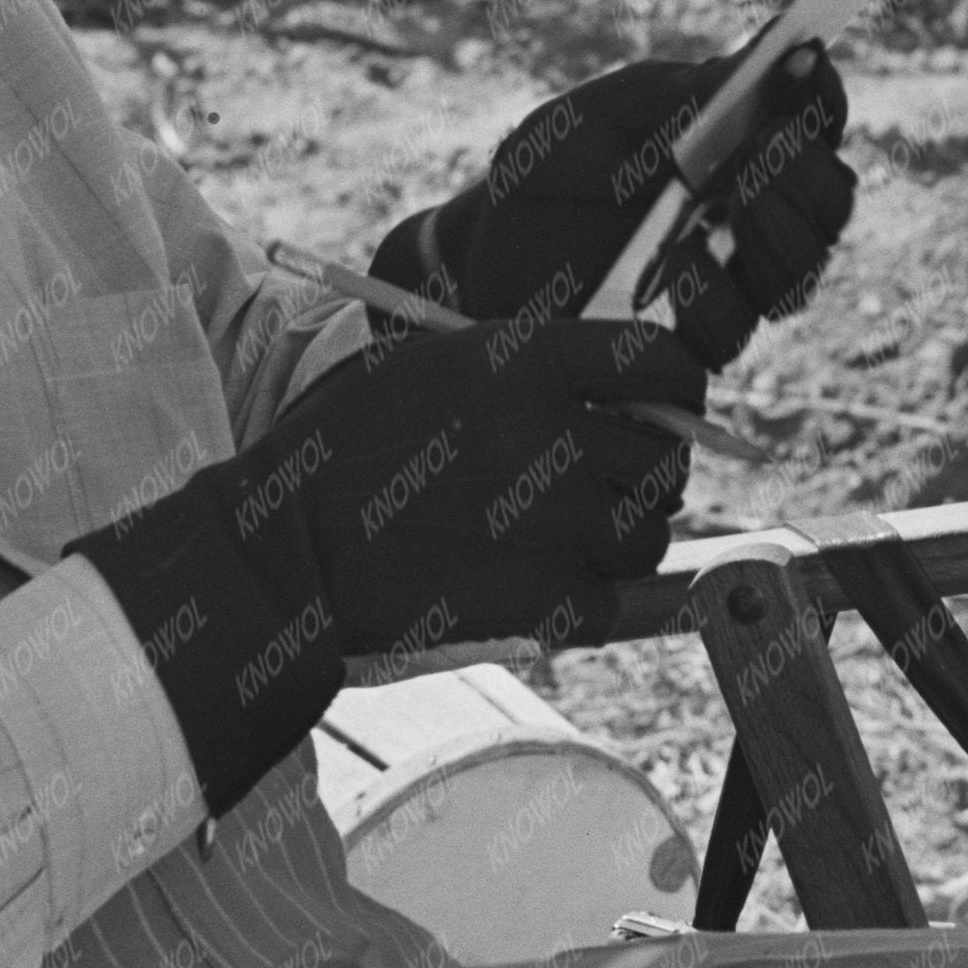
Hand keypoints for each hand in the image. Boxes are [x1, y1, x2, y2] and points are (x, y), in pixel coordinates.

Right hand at [73, 319, 706, 811]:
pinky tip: (534, 593)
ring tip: (560, 547)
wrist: (287, 546)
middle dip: (643, 481)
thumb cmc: (345, 450)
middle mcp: (553, 432)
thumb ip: (522, 372)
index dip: (680, 392)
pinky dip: (584, 607)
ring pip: (646, 538)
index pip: (661, 363)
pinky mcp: (542, 594)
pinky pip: (609, 603)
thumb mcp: (429, 369)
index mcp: (527, 360)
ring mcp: (553, 517)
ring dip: (618, 548)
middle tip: (599, 494)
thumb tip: (612, 396)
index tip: (671, 412)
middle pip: (663, 461)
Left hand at [372, 41, 857, 369]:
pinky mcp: (687, 345)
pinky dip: (713, 296)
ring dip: (776, 233)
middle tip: (765, 146)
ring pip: (800, 274)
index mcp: (745, 149)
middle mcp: (753, 220)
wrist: (481, 251)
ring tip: (730, 199)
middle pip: (829, 203)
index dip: (822, 96)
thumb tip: (774, 47)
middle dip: (807, 172)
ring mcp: (728, 286)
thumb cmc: (550, 171)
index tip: (804, 64)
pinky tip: (677, 265)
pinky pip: (732, 334)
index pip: (816, 123)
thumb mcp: (603, 116)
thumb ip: (683, 95)